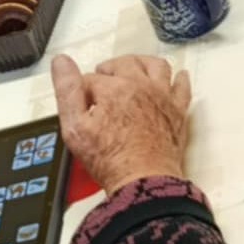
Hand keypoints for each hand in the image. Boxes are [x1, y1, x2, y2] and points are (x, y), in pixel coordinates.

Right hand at [51, 53, 191, 195]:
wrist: (143, 181)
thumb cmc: (111, 160)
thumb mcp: (75, 128)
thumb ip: (67, 92)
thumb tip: (61, 63)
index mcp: (113, 89)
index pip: (92, 79)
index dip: (83, 89)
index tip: (80, 101)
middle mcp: (140, 86)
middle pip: (123, 65)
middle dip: (109, 69)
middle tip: (102, 76)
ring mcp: (161, 97)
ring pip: (155, 66)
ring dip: (142, 62)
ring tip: (134, 67)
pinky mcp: (177, 111)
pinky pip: (182, 86)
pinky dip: (179, 78)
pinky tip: (177, 76)